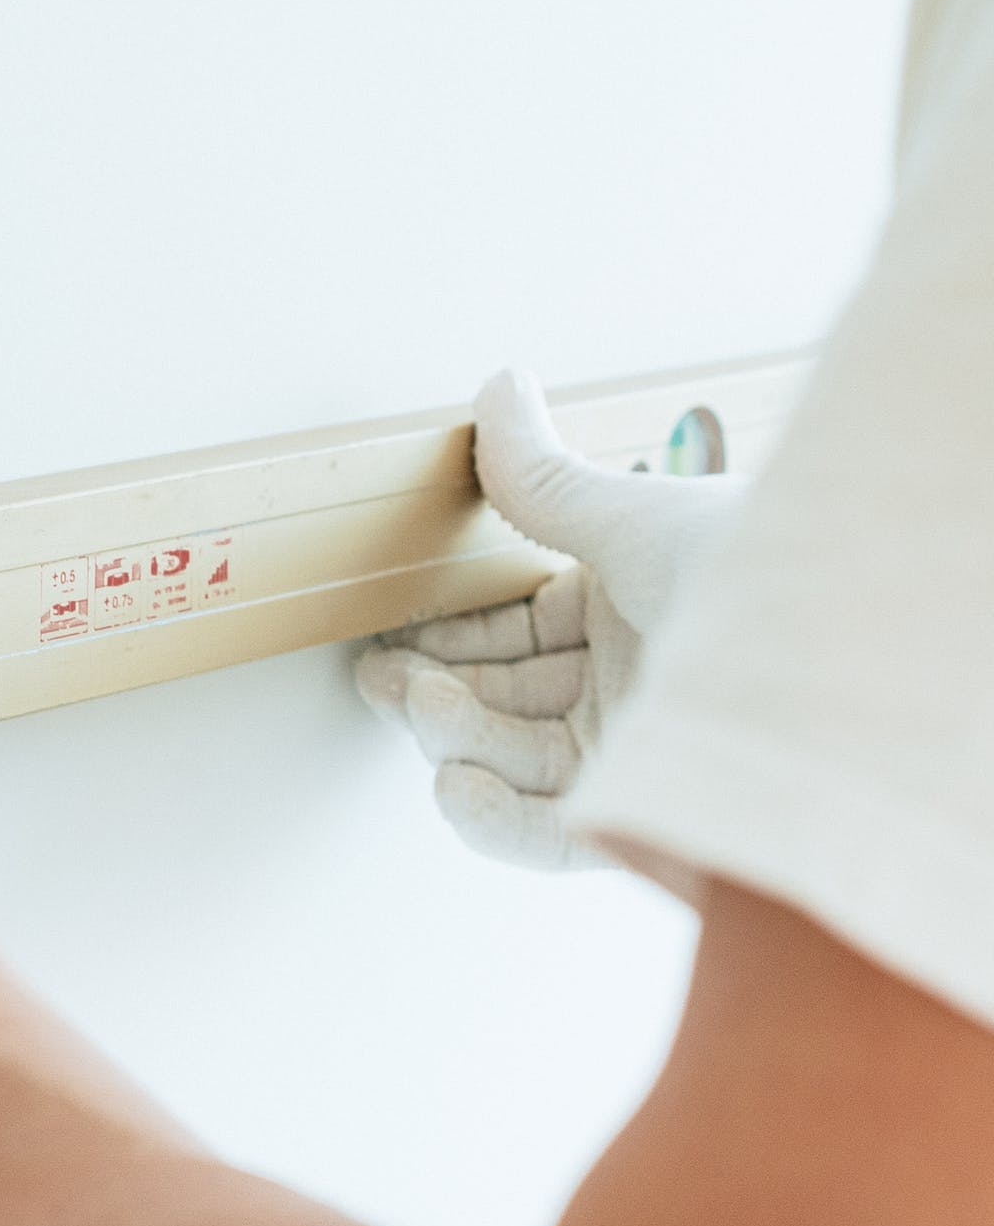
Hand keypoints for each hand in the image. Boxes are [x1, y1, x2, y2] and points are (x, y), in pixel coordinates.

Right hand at [354, 369, 746, 869]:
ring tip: (419, 707)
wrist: (841, 674)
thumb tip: (498, 390)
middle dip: (437, 687)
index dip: (453, 633)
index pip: (523, 630)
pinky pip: (554, 834)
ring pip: (521, 759)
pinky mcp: (651, 822)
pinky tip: (454, 786)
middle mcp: (642, 683)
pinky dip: (495, 819)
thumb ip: (543, 478)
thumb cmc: (764, 580)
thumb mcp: (634, 518)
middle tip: (385, 675)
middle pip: (511, 697)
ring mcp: (644, 753)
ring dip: (456, 738)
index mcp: (642, 607)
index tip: (394, 633)